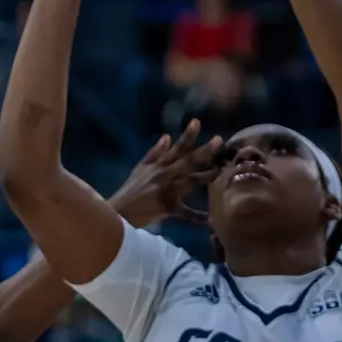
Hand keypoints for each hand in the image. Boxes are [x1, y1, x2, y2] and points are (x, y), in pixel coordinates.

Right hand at [109, 121, 224, 228]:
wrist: (120, 212)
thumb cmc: (131, 190)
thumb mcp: (140, 168)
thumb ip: (155, 153)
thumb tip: (167, 136)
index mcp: (159, 165)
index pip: (176, 147)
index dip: (187, 135)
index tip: (197, 122)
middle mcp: (165, 174)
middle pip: (188, 161)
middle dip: (204, 150)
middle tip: (219, 140)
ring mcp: (168, 190)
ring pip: (191, 181)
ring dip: (207, 176)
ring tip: (221, 171)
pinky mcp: (168, 208)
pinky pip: (186, 213)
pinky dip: (198, 217)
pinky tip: (211, 219)